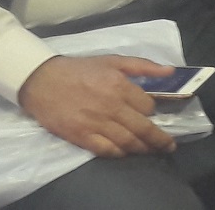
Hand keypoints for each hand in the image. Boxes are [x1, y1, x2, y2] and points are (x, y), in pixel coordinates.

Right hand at [18, 55, 175, 157]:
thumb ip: (143, 65)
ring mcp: (96, 124)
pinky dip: (119, 153)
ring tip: (151, 150)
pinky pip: (106, 150)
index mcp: (120, 86)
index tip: (152, 114)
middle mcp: (111, 107)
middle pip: (143, 128)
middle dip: (159, 139)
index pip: (147, 106)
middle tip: (168, 146)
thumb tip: (171, 71)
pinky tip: (125, 152)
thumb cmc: (80, 70)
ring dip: (143, 148)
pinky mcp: (81, 136)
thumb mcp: (113, 61)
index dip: (152, 111)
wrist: (42, 81)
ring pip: (127, 141)